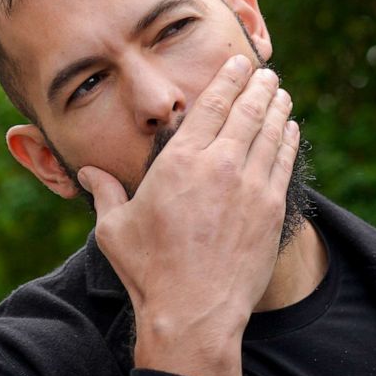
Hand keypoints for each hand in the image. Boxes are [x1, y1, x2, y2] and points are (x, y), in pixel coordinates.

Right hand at [77, 54, 299, 375]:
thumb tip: (86, 171)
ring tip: (281, 94)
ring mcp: (250, 187)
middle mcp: (218, 165)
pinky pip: (283, 163)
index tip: (238, 63)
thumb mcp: (114, 228)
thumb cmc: (148, 270)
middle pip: (246, 111)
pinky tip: (290, 130)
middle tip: (266, 72)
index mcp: (178, 162)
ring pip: (270, 133)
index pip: (210, 106)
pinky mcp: (270, 210)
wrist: (193, 311)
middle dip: (258, 86)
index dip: (227, 79)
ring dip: (277, 108)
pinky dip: (287, 141)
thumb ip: (104, 192)